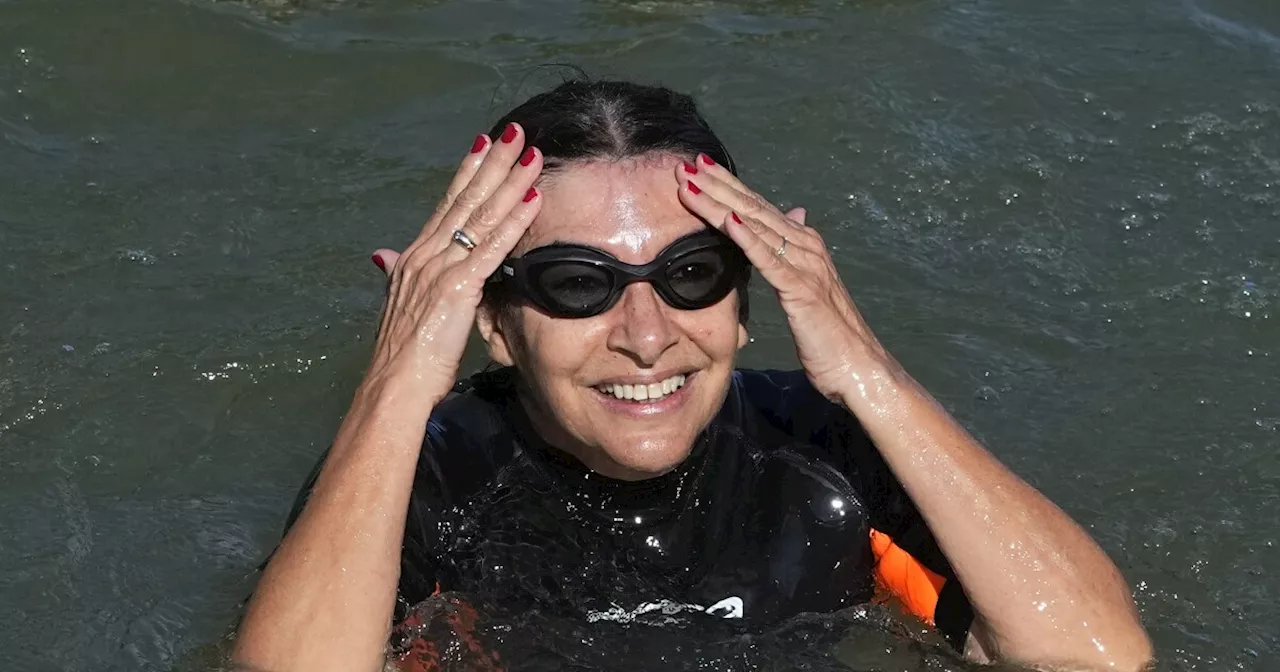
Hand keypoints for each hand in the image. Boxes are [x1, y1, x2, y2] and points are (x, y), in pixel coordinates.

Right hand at [363, 125, 542, 404]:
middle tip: (516, 133)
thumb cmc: (402, 355)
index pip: (447, 205)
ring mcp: (441, 267)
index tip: (485, 145)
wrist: (394, 383)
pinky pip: (492, 247)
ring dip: (510, 182)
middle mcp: (426, 253)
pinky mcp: (458, 287)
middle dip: (493, 163)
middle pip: (466, 199)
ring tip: (533, 155)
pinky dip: (514, 221)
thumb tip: (382, 256)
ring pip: (482, 215)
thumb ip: (395, 275)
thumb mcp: (398, 305)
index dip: (468, 173)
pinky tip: (532, 200)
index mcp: (415, 256)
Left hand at [674, 154, 887, 399]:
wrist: (857, 366)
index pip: (757, 208)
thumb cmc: (828, 333)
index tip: (696, 169)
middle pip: (752, 208)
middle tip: (684, 165)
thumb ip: (795, 251)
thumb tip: (795, 213)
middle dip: (716, 186)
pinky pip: (769, 258)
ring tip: (691, 184)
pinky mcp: (802, 289)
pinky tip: (728, 220)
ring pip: (756, 225)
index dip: (726, 187)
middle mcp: (806, 245)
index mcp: (803, 244)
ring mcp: (806, 264)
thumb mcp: (807, 285)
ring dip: (720, 203)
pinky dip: (748, 237)